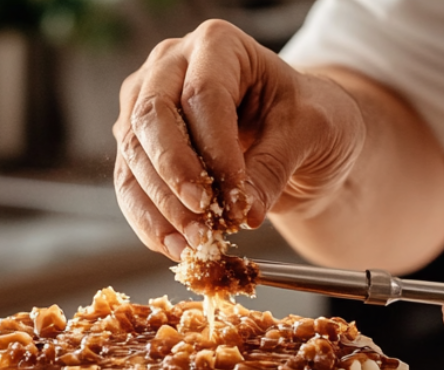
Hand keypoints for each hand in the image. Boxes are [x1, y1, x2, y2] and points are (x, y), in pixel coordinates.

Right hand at [113, 20, 363, 259]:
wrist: (298, 138)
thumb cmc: (307, 118)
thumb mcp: (312, 132)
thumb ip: (275, 166)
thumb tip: (241, 212)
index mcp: (219, 46)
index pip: (203, 94)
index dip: (215, 148)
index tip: (235, 194)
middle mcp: (171, 68)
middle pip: (152, 118)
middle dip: (174, 175)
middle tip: (202, 217)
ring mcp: (146, 107)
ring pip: (133, 158)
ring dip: (160, 208)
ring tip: (194, 244)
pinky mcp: (138, 149)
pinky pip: (131, 189)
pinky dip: (150, 224)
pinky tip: (176, 248)